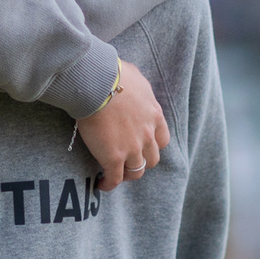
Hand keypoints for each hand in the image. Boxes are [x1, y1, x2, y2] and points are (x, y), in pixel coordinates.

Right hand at [78, 60, 169, 190]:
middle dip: (142, 161)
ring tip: (115, 174)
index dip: (152, 144)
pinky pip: (114, 178)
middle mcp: (147, 135)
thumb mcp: (134, 76)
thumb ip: (138, 87)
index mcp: (154, 115)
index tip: (142, 145)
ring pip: (136, 171)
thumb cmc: (112, 74)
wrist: (97, 84)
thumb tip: (132, 82)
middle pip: (152, 158)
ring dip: (128, 174)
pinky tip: (101, 184)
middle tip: (128, 159)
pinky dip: (109, 184)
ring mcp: (132, 148)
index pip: (162, 139)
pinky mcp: (113, 157)